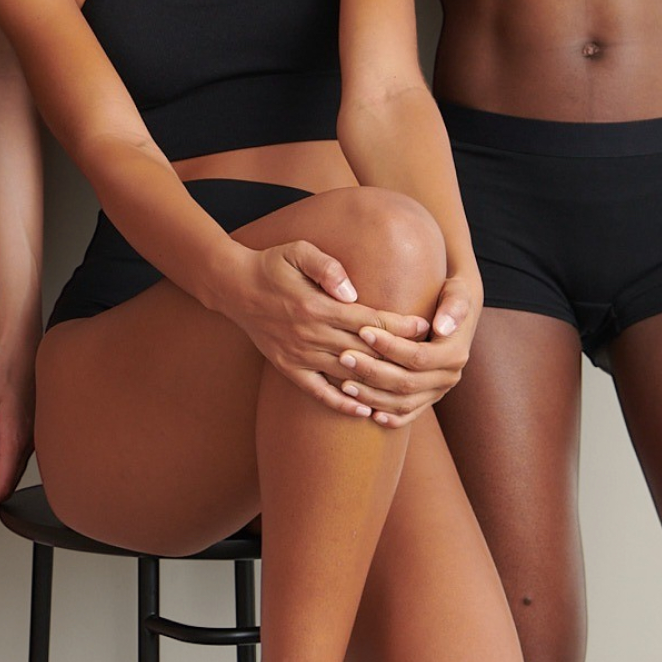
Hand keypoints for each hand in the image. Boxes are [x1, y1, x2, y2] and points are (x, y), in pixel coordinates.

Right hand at [215, 239, 437, 423]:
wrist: (233, 287)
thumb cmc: (272, 265)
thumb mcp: (297, 251)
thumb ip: (326, 267)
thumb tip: (351, 291)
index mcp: (315, 306)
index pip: (368, 320)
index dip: (399, 325)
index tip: (424, 326)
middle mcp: (309, 334)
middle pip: (365, 351)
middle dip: (399, 354)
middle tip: (428, 358)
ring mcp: (299, 355)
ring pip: (347, 374)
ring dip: (378, 382)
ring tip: (408, 387)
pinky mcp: (289, 368)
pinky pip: (319, 392)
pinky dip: (342, 403)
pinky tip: (365, 410)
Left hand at [344, 272, 481, 425]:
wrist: (455, 313)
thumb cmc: (449, 296)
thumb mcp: (456, 294)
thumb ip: (454, 307)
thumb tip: (441, 326)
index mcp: (455, 354)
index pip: (418, 356)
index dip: (390, 347)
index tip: (362, 331)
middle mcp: (449, 377)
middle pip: (407, 383)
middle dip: (373, 371)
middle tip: (344, 356)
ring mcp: (438, 392)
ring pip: (403, 403)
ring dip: (372, 396)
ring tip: (344, 384)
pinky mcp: (427, 399)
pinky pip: (406, 414)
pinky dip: (387, 417)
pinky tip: (364, 413)